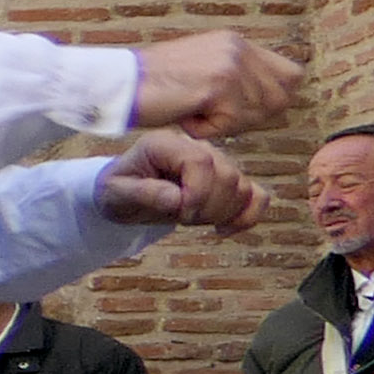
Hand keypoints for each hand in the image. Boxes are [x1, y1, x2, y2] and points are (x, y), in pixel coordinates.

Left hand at [96, 127, 262, 233]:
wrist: (124, 195)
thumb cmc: (117, 191)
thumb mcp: (116, 194)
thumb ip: (144, 194)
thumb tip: (177, 199)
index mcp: (166, 143)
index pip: (200, 161)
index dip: (197, 192)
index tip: (180, 213)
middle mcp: (196, 146)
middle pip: (228, 176)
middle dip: (208, 207)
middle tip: (180, 218)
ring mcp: (217, 161)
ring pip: (243, 188)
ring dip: (223, 213)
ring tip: (193, 220)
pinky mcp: (230, 179)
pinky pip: (257, 196)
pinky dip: (247, 217)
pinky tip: (223, 229)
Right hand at [127, 32, 303, 135]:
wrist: (115, 85)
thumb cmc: (150, 88)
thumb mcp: (200, 70)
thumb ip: (234, 77)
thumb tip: (269, 98)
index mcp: (234, 42)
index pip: (290, 74)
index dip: (272, 98)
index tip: (241, 110)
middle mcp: (237, 48)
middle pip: (280, 98)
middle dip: (251, 117)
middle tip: (212, 115)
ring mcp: (229, 65)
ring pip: (256, 114)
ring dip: (225, 124)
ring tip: (193, 113)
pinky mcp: (217, 87)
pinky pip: (230, 125)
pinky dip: (206, 130)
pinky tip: (184, 118)